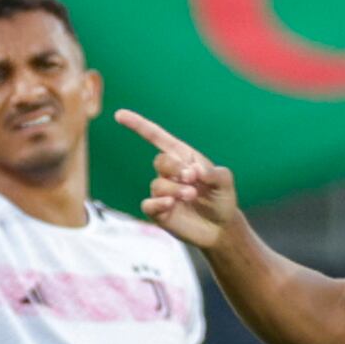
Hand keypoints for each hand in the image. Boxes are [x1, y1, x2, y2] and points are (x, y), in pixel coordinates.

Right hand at [121, 107, 242, 247]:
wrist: (221, 227)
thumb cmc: (221, 199)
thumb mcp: (224, 182)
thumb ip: (213, 172)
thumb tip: (194, 170)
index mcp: (183, 158)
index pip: (157, 138)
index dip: (138, 125)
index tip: (119, 115)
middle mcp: (170, 173)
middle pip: (160, 161)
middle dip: (175, 168)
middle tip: (192, 179)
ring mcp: (163, 192)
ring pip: (158, 185)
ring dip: (175, 189)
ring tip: (192, 195)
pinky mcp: (159, 211)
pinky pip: (148, 204)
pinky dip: (158, 203)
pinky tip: (171, 204)